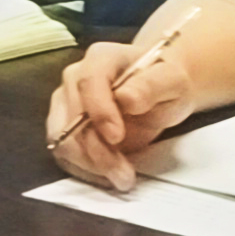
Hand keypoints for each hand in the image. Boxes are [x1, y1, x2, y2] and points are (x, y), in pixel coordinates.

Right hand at [46, 41, 200, 192]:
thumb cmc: (165, 82)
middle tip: (125, 174)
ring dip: (90, 164)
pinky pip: (64, 152)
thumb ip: (151, 86)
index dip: (99, 112)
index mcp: (101, 59)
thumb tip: (126, 98)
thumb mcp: (172, 81)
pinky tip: (109, 174)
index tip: (116, 137)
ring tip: (122, 176)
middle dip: (97, 151)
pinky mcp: (64, 127)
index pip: (88, 82)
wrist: (160, 91)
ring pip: (62, 139)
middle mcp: (75, 78)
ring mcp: (65, 102)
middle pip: (71, 117)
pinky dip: (85, 168)